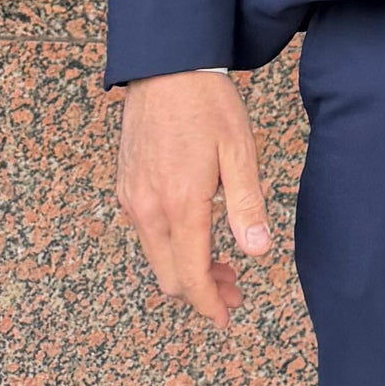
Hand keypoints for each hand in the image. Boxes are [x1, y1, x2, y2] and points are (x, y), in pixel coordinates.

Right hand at [117, 71, 272, 327]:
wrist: (164, 66)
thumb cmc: (208, 105)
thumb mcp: (239, 151)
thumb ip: (247, 205)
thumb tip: (257, 252)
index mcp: (179, 205)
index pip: (190, 276)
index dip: (210, 304)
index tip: (227, 318)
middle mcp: (147, 209)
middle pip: (168, 276)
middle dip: (201, 292)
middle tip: (235, 290)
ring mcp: (132, 199)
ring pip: (155, 257)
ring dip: (185, 269)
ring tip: (221, 264)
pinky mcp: (126, 187)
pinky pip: (146, 233)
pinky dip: (170, 246)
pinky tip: (196, 233)